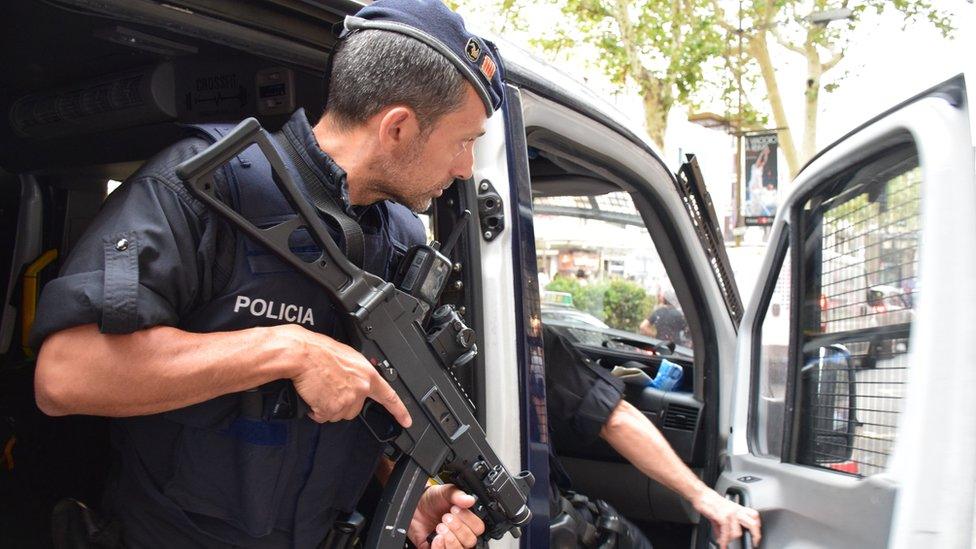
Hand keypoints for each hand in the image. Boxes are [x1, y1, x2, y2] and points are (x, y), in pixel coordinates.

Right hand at [273, 324, 411, 426]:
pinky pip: (323, 416)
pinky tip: (313, 395)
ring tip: (320, 389)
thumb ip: (357, 373)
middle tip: (329, 388)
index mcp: (367, 374)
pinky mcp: (332, 408)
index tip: (406, 421)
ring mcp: (347, 399)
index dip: (399, 410)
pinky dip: (316, 410)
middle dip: (341, 403)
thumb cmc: (319, 352)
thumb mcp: (347, 357)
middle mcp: (360, 388)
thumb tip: (356, 380)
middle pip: (354, 409)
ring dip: (327, 406)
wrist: (302, 354)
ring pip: (338, 414)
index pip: (389, 396)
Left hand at [408, 484, 484, 548]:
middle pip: (470, 541)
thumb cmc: (432, 500)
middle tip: (445, 517)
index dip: (469, 520)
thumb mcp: (444, 492)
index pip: (478, 527)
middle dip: (458, 528)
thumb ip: (457, 495)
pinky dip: (440, 547)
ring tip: (440, 526)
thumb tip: (470, 499)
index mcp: (467, 520)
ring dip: (450, 539)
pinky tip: (435, 537)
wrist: (415, 507)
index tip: (456, 509)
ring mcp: (451, 543)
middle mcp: (461, 533)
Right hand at [694, 488, 761, 548]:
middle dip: (755, 535)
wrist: (701, 494)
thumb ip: (723, 525)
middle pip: (753, 524)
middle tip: (754, 543)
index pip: (754, 516)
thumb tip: (722, 536)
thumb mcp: (720, 512)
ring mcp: (730, 513)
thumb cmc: (710, 501)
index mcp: (737, 508)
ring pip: (738, 532)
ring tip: (725, 541)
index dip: (758, 526)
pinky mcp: (722, 516)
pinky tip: (722, 543)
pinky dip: (724, 540)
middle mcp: (736, 510)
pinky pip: (726, 532)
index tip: (756, 536)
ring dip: (731, 539)